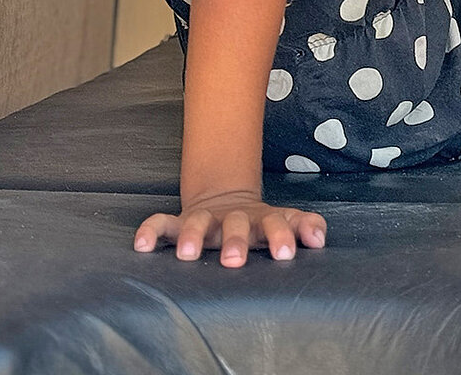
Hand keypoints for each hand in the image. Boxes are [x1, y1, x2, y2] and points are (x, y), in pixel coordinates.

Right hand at [134, 190, 326, 266]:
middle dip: (235, 241)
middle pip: (236, 224)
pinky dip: (150, 231)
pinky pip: (161, 223)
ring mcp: (206, 219)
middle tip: (234, 261)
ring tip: (188, 255)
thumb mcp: (285, 221)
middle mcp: (233, 217)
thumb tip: (319, 238)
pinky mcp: (179, 223)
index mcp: (262, 219)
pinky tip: (141, 245)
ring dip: (193, 236)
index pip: (277, 223)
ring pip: (198, 222)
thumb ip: (306, 226)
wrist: (226, 199)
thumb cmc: (260, 223)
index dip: (282, 236)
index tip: (287, 253)